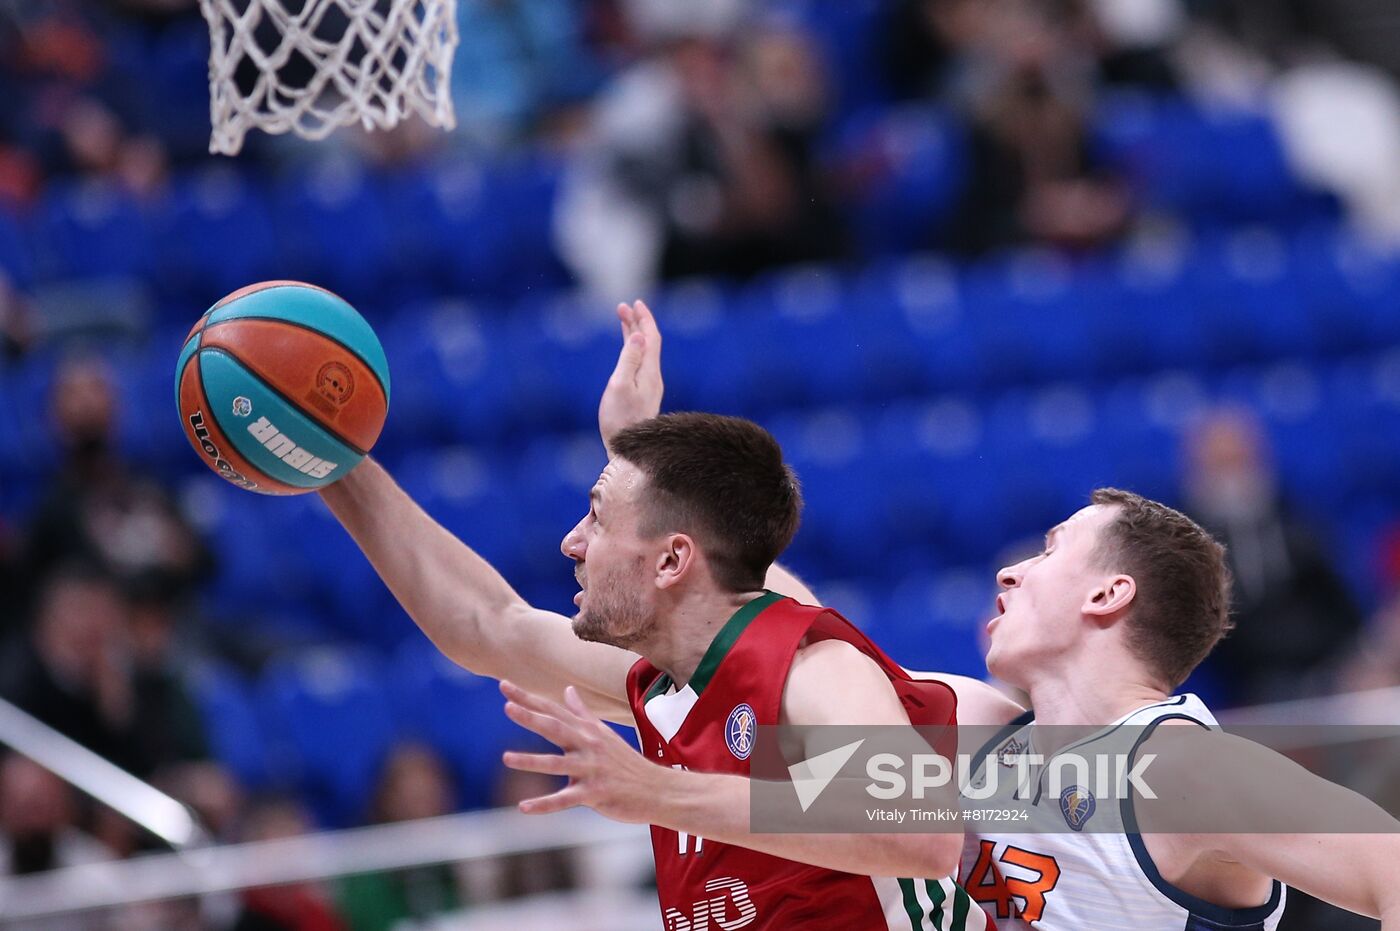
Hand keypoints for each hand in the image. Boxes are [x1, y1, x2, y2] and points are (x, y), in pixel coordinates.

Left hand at [501, 680, 662, 823]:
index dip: (528, 699)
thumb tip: (567, 689)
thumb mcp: (603, 733)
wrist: (657, 789)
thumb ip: (581, 713)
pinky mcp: (595, 794)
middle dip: (531, 717)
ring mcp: (591, 770)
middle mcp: (587, 746)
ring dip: (531, 761)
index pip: (553, 709)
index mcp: (586, 731)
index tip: (504, 686)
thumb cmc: (626, 762)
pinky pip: (566, 800)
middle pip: (556, 728)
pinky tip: (523, 807)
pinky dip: (545, 804)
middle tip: (507, 707)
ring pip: (557, 764)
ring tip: (505, 758)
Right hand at [598, 300, 662, 454]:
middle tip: (623, 306)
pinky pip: (639, 363)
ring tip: (623, 319)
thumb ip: (629, 360)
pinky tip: (626, 350)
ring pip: (644, 353)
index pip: (651, 338)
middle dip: (637, 322)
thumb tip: (639, 337)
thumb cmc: (620, 420)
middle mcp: (653, 377)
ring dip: (634, 335)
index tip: (635, 303)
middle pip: (649, 343)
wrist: (629, 450)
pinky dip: (632, 350)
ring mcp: (649, 386)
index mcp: (649, 372)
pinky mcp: (643, 395)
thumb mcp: (620, 386)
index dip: (644, 319)